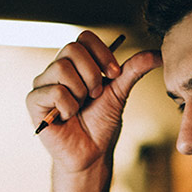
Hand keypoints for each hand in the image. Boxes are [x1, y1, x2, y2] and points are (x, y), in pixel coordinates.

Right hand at [26, 31, 161, 172]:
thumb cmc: (101, 123)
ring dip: (80, 92)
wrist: (91, 153)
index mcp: (76, 63)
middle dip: (93, 74)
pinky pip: (54, 91)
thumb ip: (133, 70)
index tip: (114, 75)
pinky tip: (68, 117)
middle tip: (96, 95)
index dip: (102, 53)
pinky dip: (68, 107)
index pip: (84, 38)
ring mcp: (43, 84)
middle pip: (72, 49)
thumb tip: (158, 54)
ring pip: (62, 69)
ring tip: (80, 107)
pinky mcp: (34, 101)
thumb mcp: (119, 93)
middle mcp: (56, 69)